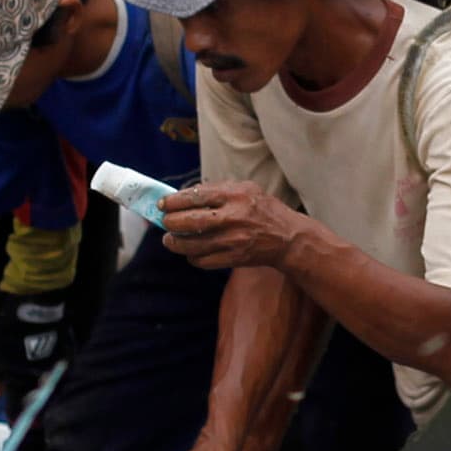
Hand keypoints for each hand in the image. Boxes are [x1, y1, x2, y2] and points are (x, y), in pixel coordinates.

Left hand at [158, 182, 308, 271]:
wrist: (288, 238)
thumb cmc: (264, 210)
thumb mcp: (246, 189)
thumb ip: (218, 189)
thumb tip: (186, 194)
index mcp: (235, 195)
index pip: (195, 196)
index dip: (174, 201)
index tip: (162, 204)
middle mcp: (233, 217)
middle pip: (190, 221)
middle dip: (170, 222)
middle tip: (164, 222)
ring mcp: (233, 240)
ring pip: (192, 244)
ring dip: (176, 243)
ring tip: (170, 240)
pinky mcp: (234, 258)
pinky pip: (203, 261)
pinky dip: (192, 257)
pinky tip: (191, 252)